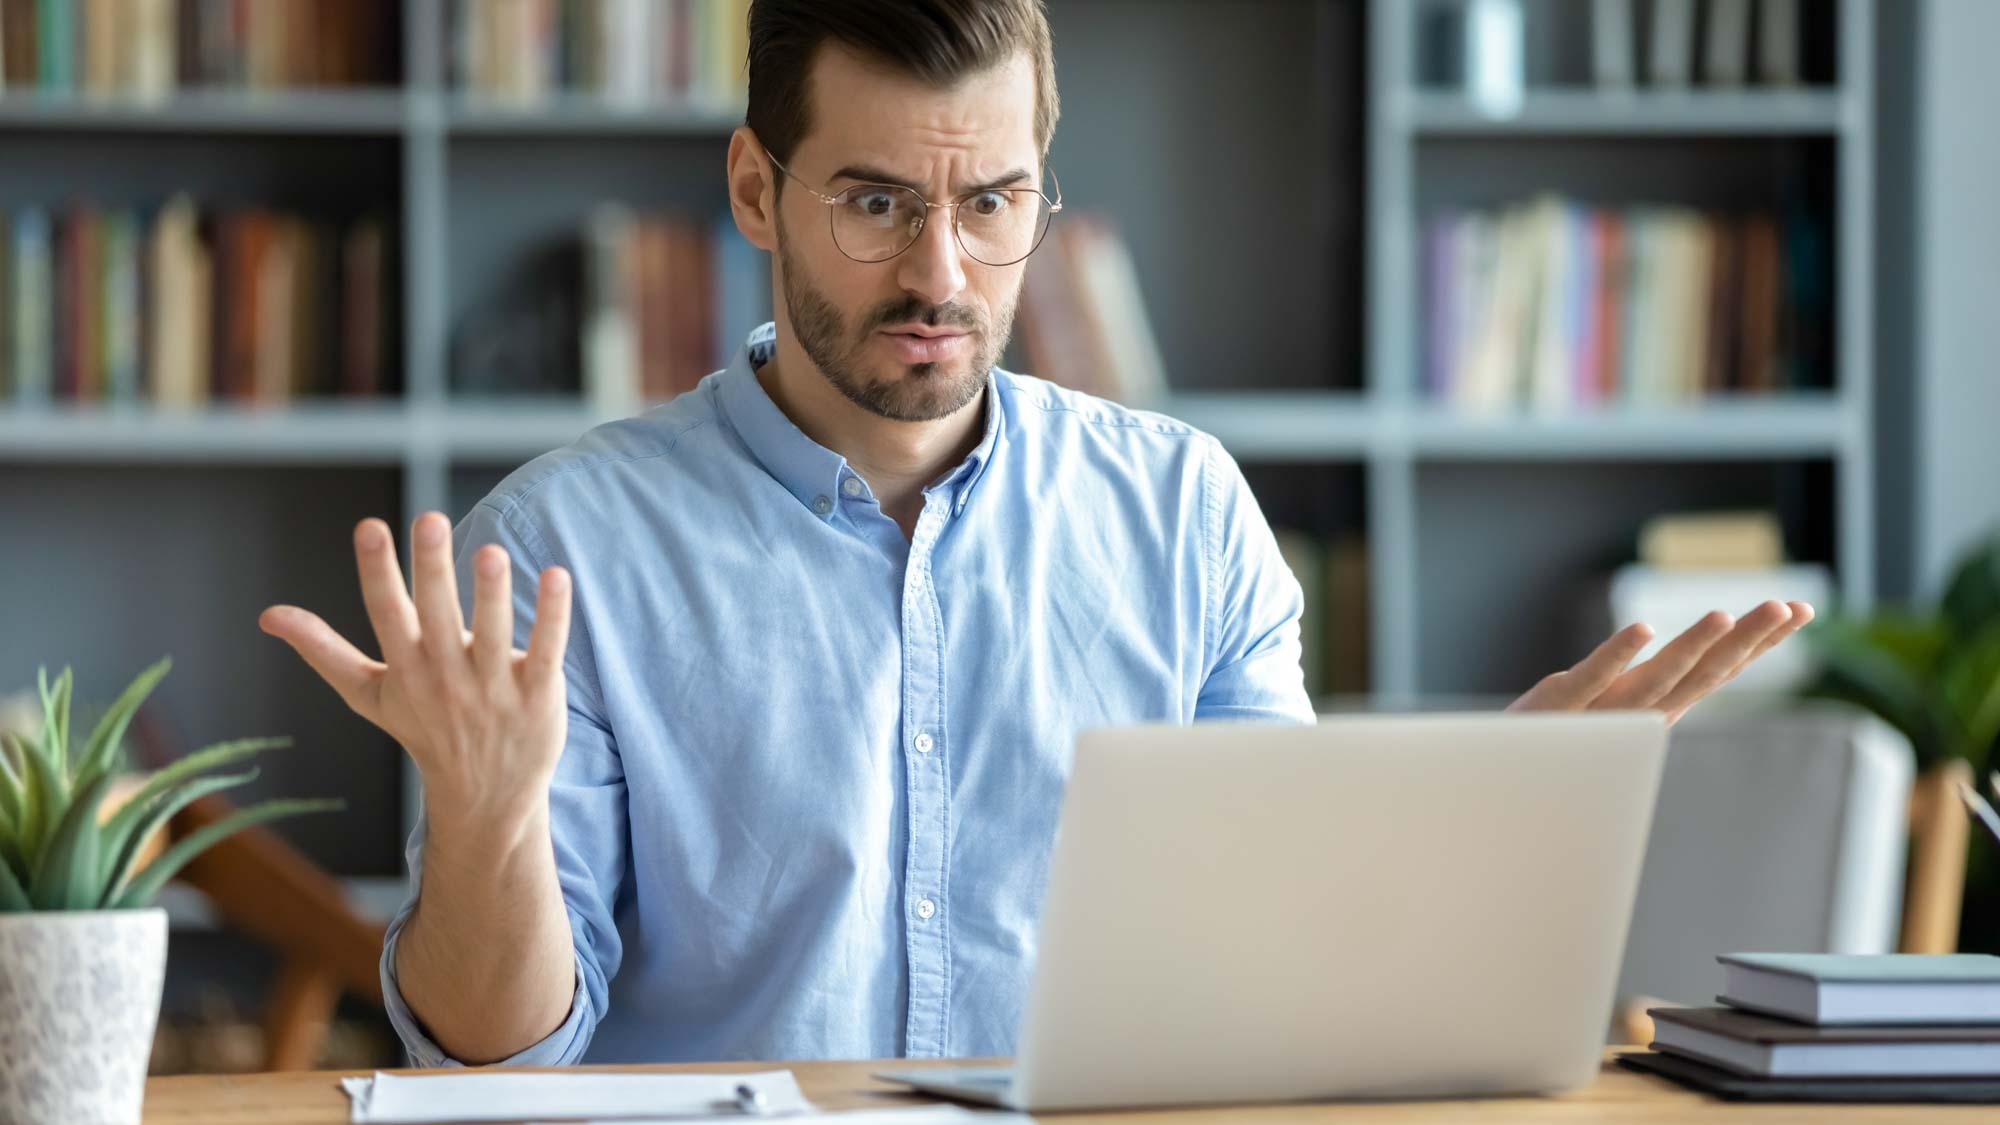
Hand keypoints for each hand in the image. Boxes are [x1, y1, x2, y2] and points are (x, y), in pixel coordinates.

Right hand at [257, 511, 573, 819]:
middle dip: (431, 569)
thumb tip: (268, 615)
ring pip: (491, 634)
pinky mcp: (537, 696)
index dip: (377, 571)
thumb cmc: (425, 730)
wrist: (485, 799)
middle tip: (429, 520)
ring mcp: (493, 689)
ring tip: (491, 552)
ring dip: (491, 593)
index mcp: (405, 668)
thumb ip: (324, 651)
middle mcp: (446, 677)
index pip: (386, 613)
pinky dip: (551, 617)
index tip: (370, 526)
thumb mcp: (369, 695)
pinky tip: (558, 577)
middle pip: (436, 616)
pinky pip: (545, 652)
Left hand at [1506, 600, 1814, 725]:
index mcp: (1655, 709)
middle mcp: (1638, 712)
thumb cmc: (1557, 743)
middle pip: (1702, 672)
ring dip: (1693, 648)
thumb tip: (1698, 657)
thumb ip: (1653, 687)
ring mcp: (1600, 711)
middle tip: (1787, 606)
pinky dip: (1617, 656)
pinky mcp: (1556, 705)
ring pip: (1656, 678)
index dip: (1759, 641)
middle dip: (1748, 640)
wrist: (1494, 781)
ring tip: (1725, 614)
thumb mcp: (1615, 711)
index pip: (1718, 670)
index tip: (1802, 609)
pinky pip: (1592, 680)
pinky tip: (1643, 629)